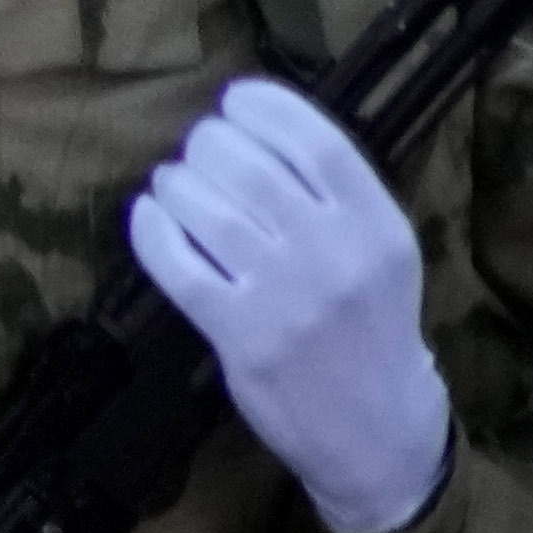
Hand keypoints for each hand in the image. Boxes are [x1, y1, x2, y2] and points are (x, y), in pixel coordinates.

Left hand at [131, 77, 453, 532]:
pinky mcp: (240, 335)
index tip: (234, 101)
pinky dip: (151, 229)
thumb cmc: (372, 324)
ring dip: (175, 183)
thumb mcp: (381, 252)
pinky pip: (175, 262)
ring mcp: (285, 297)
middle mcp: (334, 256)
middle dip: (208, 144)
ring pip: (203, 205)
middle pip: (245, 165)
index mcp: (378, 229)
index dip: (264, 106)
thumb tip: (253, 117)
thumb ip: (334, 192)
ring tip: (176, 185)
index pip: (315, 141)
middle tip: (201, 152)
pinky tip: (150, 216)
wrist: (382, 431)